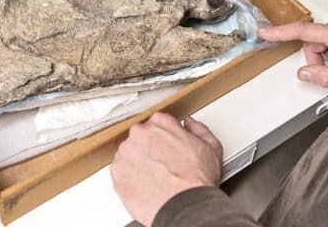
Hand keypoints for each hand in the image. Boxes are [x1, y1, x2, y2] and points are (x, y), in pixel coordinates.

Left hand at [110, 112, 222, 226]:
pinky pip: (120, 171)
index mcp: (161, 123)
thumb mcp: (211, 148)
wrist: (183, 206)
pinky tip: (144, 184)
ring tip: (154, 177)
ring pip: (129, 153)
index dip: (164, 137)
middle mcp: (140, 134)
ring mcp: (126, 152)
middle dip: (149, 148)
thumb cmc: (196, 181)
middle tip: (162, 164)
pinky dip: (129, 177)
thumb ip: (199, 129)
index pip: (157, 122)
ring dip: (138, 162)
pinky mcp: (116, 171)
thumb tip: (190, 124)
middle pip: (140, 136)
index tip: (167, 147)